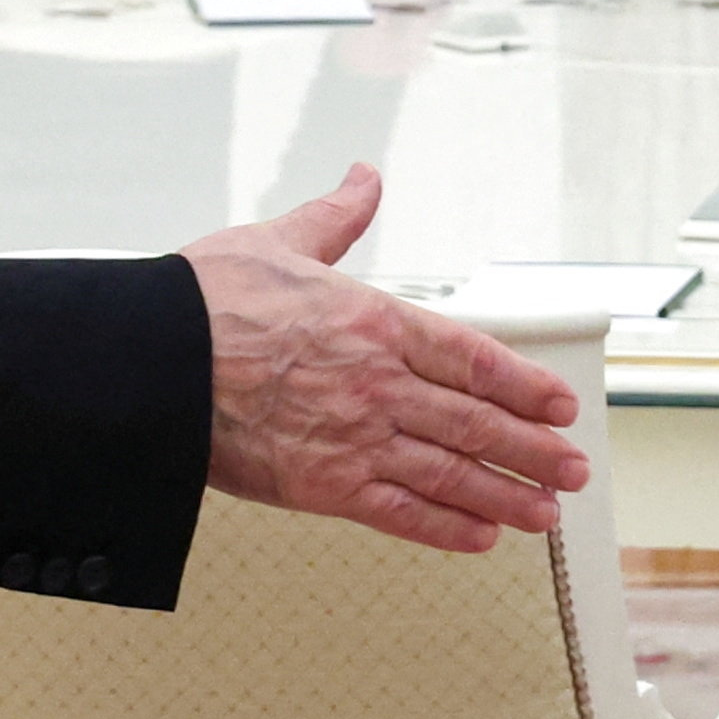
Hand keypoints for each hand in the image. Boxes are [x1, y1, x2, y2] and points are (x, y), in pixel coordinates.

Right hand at [180, 163, 585, 554]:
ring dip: (506, 495)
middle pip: (476, 423)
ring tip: (546, 512)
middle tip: (573, 468)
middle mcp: (376, 383)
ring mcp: (352, 438)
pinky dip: (444, 528)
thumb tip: (364, 179)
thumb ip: (335, 219)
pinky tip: (480, 538)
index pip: (473, 358)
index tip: (560, 404)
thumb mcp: (278, 240)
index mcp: (374, 321)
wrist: (146, 363)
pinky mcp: (320, 486)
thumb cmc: (203, 302)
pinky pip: (397, 513)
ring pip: (449, 473)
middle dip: (533, 450)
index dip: (525, 385)